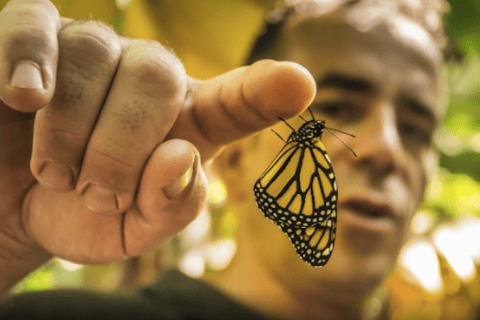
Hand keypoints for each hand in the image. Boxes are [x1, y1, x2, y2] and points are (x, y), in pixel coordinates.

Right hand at [0, 0, 314, 281]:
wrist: (11, 206)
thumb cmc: (77, 214)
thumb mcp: (132, 230)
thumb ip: (168, 207)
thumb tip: (180, 156)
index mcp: (184, 123)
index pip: (235, 101)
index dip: (264, 94)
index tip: (298, 85)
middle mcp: (146, 77)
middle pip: (157, 75)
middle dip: (121, 145)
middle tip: (95, 195)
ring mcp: (92, 51)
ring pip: (97, 55)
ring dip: (71, 129)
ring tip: (55, 174)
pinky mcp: (32, 39)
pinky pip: (34, 24)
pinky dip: (29, 58)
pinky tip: (26, 97)